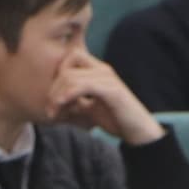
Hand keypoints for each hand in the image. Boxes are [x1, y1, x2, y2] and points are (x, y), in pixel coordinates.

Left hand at [47, 51, 164, 144]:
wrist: (138, 131)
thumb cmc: (115, 120)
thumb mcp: (89, 109)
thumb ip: (74, 101)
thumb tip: (53, 102)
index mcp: (98, 71)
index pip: (71, 56)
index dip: (57, 75)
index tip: (53, 98)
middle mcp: (103, 70)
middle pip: (66, 67)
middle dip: (52, 89)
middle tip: (49, 110)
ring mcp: (108, 79)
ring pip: (71, 76)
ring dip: (56, 96)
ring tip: (54, 113)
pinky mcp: (112, 91)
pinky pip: (83, 85)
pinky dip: (68, 95)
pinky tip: (62, 108)